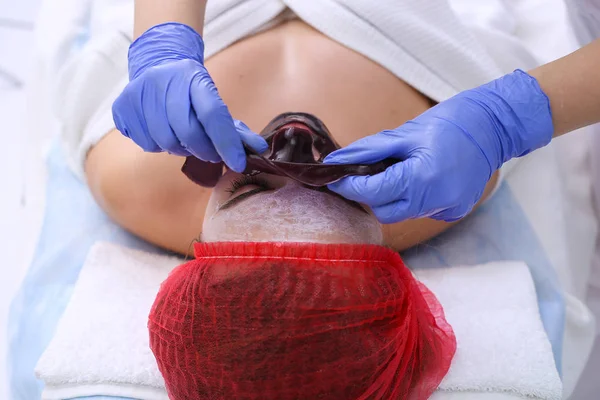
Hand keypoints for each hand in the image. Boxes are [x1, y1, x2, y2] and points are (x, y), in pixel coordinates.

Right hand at [112, 23, 266, 171]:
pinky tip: (161, 130)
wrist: (156, 63)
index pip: (213, 114)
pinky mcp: (122, 107)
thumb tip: (258, 150)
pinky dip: (157, 144)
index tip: (238, 163)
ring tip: (182, 137)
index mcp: (194, 78)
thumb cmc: (191, 89)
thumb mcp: (213, 98)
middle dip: (204, 150)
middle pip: (188, 133)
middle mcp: (163, 82)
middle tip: (209, 152)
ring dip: (179, 148)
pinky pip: (144, 142)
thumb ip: (234, 127)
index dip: (226, 143)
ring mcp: (139, 94)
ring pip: (165, 142)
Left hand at [324, 70, 553, 222]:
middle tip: (365, 174)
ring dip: (391, 197)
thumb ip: (368, 151)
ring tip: (395, 171)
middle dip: (369, 195)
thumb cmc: (450, 122)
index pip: (372, 193)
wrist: (495, 125)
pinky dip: (412, 198)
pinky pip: (421, 211)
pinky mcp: (455, 211)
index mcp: (422, 180)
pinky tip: (420, 178)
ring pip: (402, 213)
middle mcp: (435, 201)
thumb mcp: (404, 133)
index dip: (349, 187)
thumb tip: (337, 162)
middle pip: (385, 212)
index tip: (334, 178)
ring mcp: (448, 209)